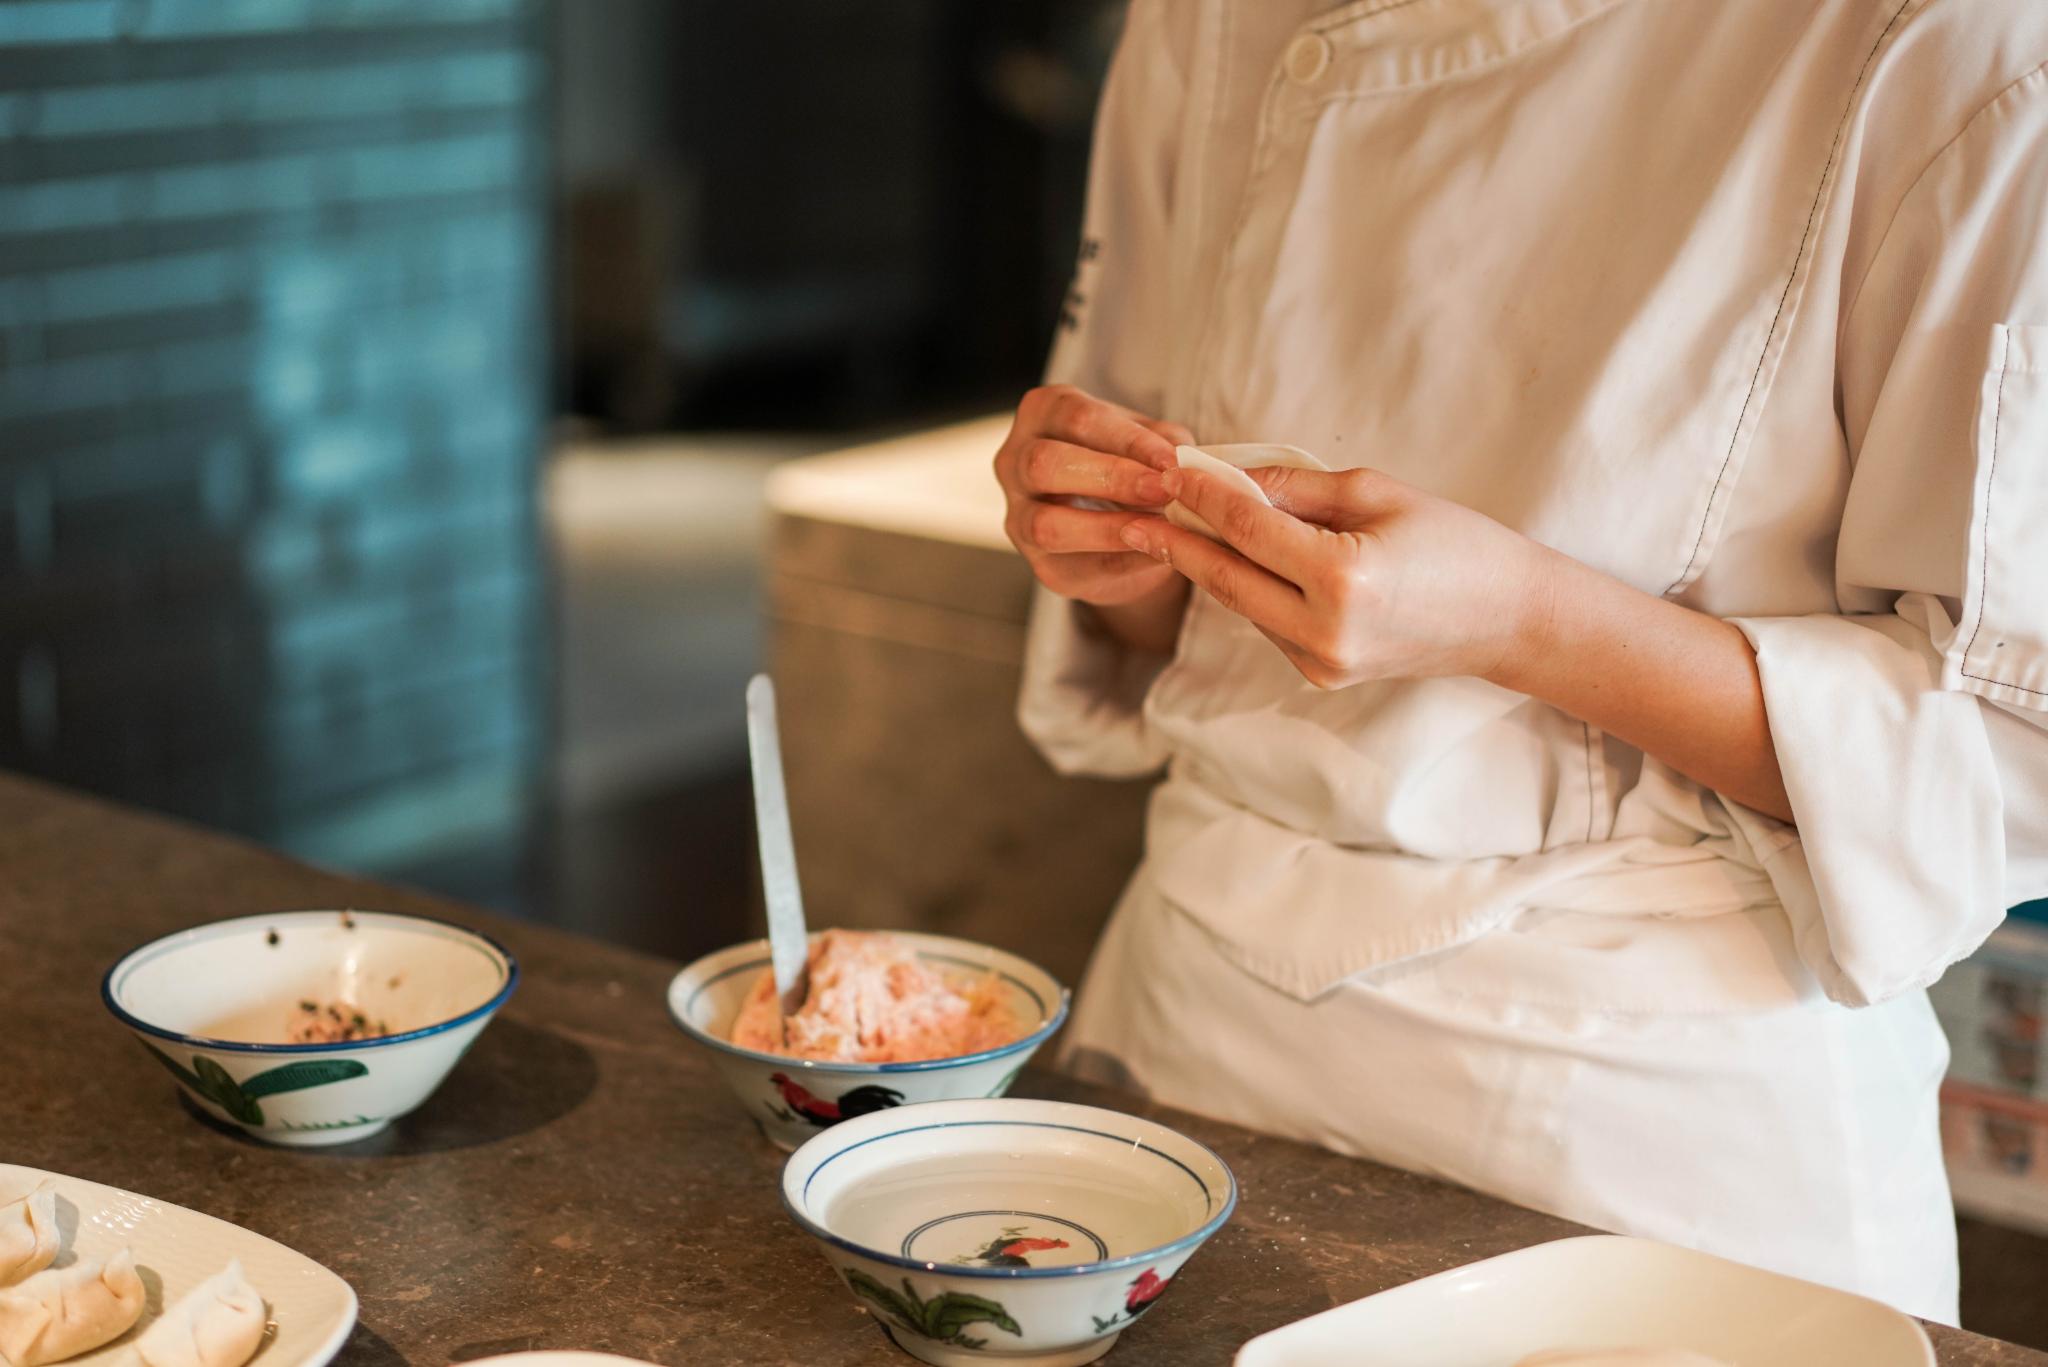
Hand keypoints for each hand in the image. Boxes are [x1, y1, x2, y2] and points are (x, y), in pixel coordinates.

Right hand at [994, 385, 1194, 606]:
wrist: (1122, 528)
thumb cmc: (1130, 466)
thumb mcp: (1148, 443)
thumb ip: (1163, 444)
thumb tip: (1182, 460)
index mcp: (1042, 414)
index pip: (1077, 418)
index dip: (1127, 439)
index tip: (1171, 460)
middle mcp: (1015, 461)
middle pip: (1045, 464)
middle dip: (1110, 477)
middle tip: (1161, 490)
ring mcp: (1018, 516)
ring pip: (1046, 524)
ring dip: (1107, 528)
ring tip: (1157, 528)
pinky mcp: (1040, 565)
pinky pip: (1073, 566)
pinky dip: (1119, 561)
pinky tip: (1153, 555)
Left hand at [1116, 464, 1552, 688]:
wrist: (1506, 619)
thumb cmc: (1455, 543)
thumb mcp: (1376, 493)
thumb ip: (1294, 488)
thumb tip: (1228, 477)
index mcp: (1341, 579)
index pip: (1249, 528)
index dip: (1205, 495)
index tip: (1170, 468)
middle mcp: (1323, 631)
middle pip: (1227, 578)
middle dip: (1177, 542)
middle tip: (1132, 513)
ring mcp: (1319, 662)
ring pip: (1243, 603)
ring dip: (1210, 565)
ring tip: (1171, 528)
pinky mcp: (1320, 676)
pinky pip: (1267, 623)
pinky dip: (1248, 588)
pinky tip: (1231, 560)